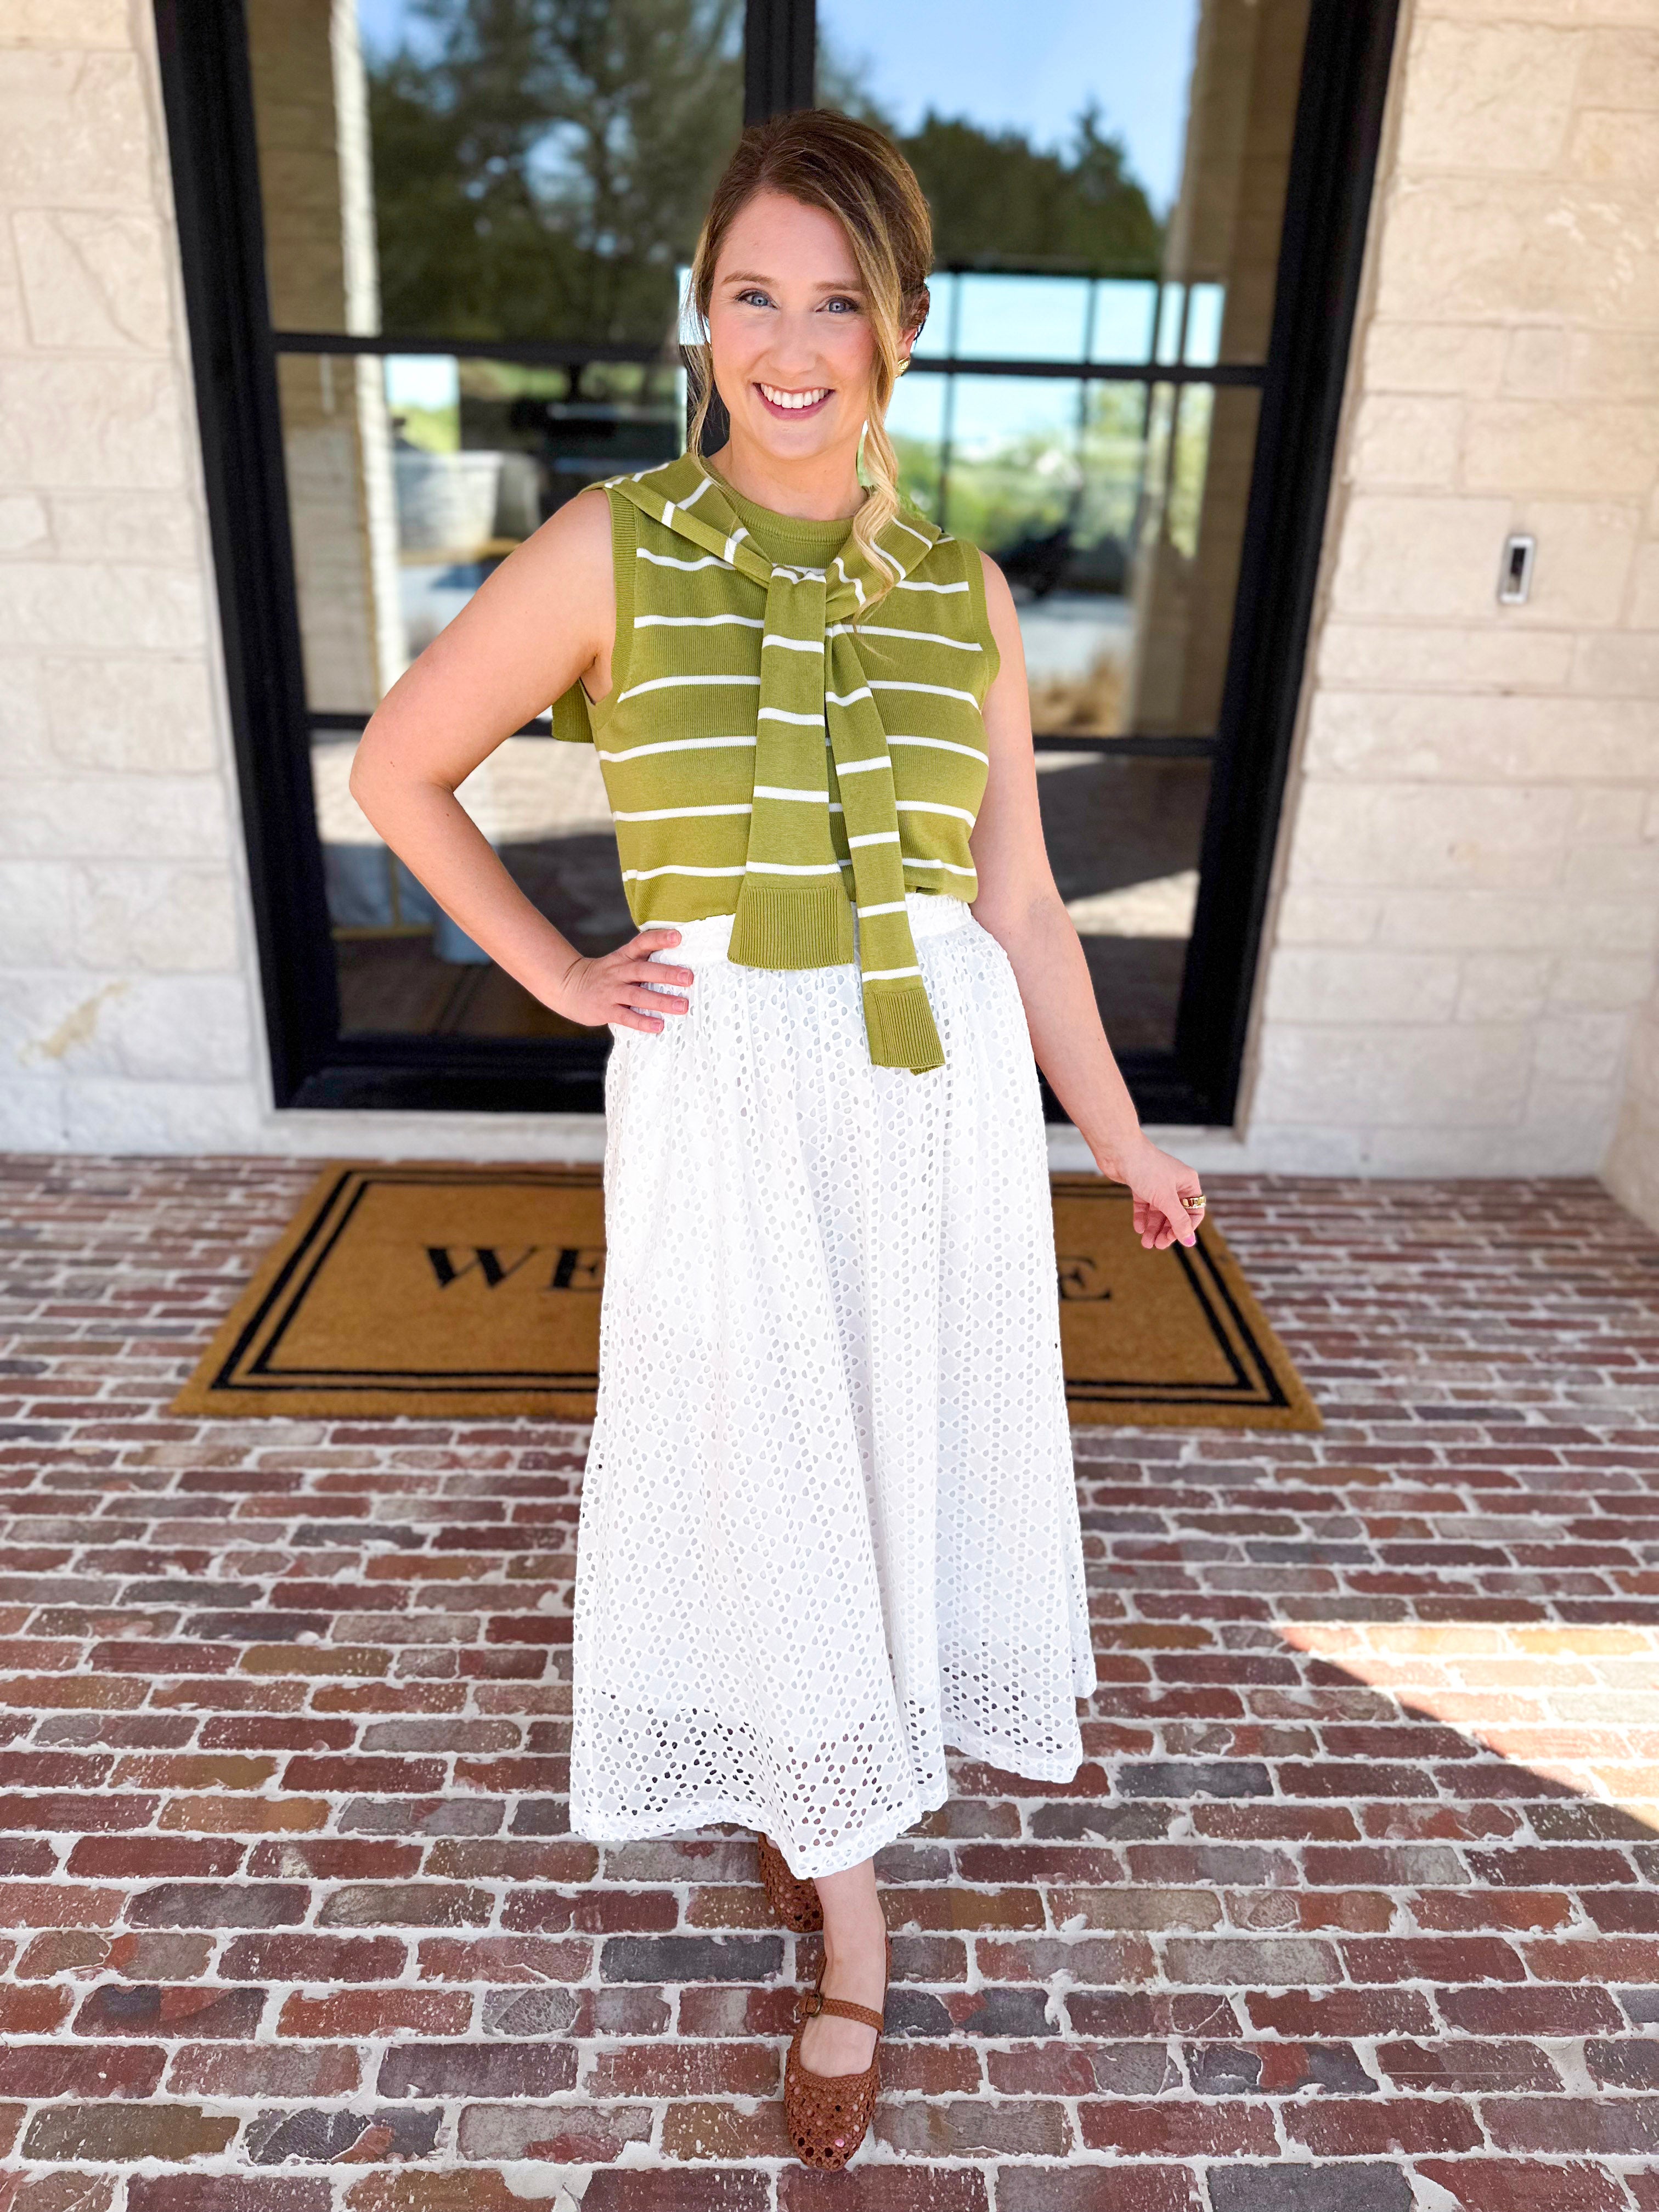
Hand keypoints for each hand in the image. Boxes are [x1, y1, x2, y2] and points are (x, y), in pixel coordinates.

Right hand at [554, 928, 693, 1034]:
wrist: (568, 986)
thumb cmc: (605, 975)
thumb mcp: (620, 961)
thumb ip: (644, 961)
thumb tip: (679, 965)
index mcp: (623, 957)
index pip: (641, 943)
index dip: (659, 939)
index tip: (677, 937)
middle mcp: (618, 972)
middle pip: (643, 970)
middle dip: (667, 973)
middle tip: (688, 977)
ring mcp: (611, 991)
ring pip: (637, 995)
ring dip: (660, 1001)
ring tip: (682, 1006)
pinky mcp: (606, 1010)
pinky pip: (626, 1017)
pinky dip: (642, 1022)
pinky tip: (658, 1026)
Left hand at [1102, 1136, 1204, 1250]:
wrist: (1119, 1151)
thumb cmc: (1147, 1170)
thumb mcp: (1166, 1198)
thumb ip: (1178, 1220)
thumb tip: (1190, 1241)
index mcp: (1187, 1183)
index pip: (1193, 1211)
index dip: (1186, 1227)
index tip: (1175, 1240)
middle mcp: (1174, 1183)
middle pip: (1174, 1214)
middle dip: (1166, 1230)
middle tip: (1157, 1245)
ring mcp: (1157, 1184)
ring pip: (1158, 1212)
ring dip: (1153, 1228)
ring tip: (1146, 1243)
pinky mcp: (1141, 1185)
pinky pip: (1144, 1205)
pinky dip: (1142, 1217)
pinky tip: (1139, 1228)